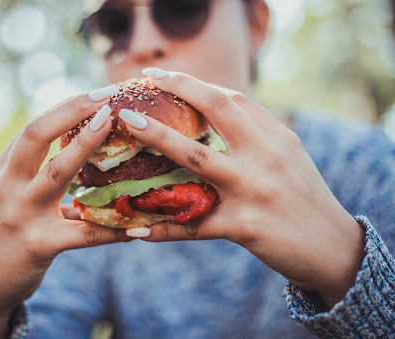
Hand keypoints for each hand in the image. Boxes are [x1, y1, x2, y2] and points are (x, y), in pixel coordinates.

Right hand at [0, 88, 130, 338]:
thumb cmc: (9, 230)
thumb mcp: (14, 192)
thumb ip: (39, 169)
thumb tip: (85, 146)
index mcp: (4, 168)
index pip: (35, 127)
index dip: (66, 106)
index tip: (97, 92)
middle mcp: (7, 184)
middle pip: (37, 134)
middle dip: (72, 110)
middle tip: (107, 95)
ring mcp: (20, 213)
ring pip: (56, 172)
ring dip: (85, 145)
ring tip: (112, 123)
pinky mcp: (38, 244)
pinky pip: (83, 233)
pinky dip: (113, 229)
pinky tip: (138, 226)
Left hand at [122, 69, 364, 309]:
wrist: (333, 248)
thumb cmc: (305, 199)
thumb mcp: (289, 157)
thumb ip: (258, 136)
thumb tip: (220, 119)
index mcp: (276, 137)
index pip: (233, 99)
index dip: (196, 84)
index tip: (167, 77)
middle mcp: (265, 154)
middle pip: (216, 108)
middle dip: (178, 88)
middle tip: (146, 80)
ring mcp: (253, 188)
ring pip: (196, 156)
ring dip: (158, 136)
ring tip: (128, 123)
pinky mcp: (244, 225)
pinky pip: (194, 225)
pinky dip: (163, 228)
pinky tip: (137, 228)